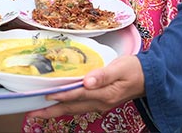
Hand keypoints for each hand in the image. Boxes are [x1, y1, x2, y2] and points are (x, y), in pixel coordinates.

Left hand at [26, 55, 144, 118]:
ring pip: (74, 110)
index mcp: (105, 93)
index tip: (46, 94)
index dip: (62, 94)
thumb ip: (103, 74)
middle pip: (71, 108)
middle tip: (32, 114)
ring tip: (39, 112)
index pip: (78, 94)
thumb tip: (87, 80)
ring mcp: (100, 104)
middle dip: (51, 111)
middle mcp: (100, 102)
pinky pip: (80, 107)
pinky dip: (66, 107)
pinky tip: (59, 105)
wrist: (150, 78)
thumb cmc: (136, 69)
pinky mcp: (101, 102)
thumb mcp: (121, 67)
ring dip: (56, 111)